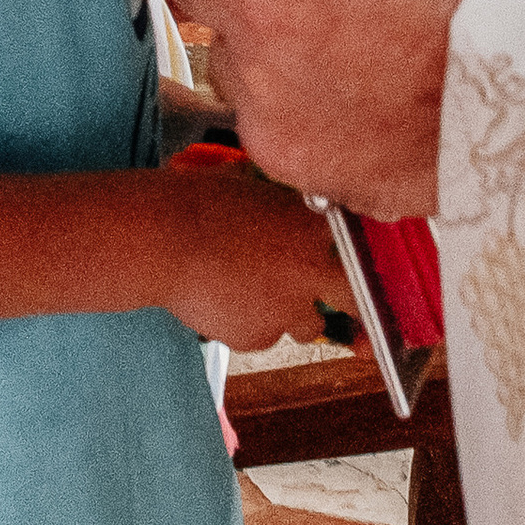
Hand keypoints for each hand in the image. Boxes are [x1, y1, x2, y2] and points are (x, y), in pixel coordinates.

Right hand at [160, 156, 353, 350]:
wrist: (165, 241)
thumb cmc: (201, 203)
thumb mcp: (255, 187)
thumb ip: (281, 204)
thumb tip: (281, 203)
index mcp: (315, 226)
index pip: (358, 246)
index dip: (349, 252)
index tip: (341, 255)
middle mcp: (312, 271)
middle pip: (355, 299)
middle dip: (347, 299)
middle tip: (331, 295)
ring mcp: (287, 310)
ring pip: (309, 326)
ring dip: (294, 314)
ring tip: (260, 294)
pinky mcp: (258, 338)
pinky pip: (265, 337)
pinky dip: (252, 325)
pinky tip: (228, 301)